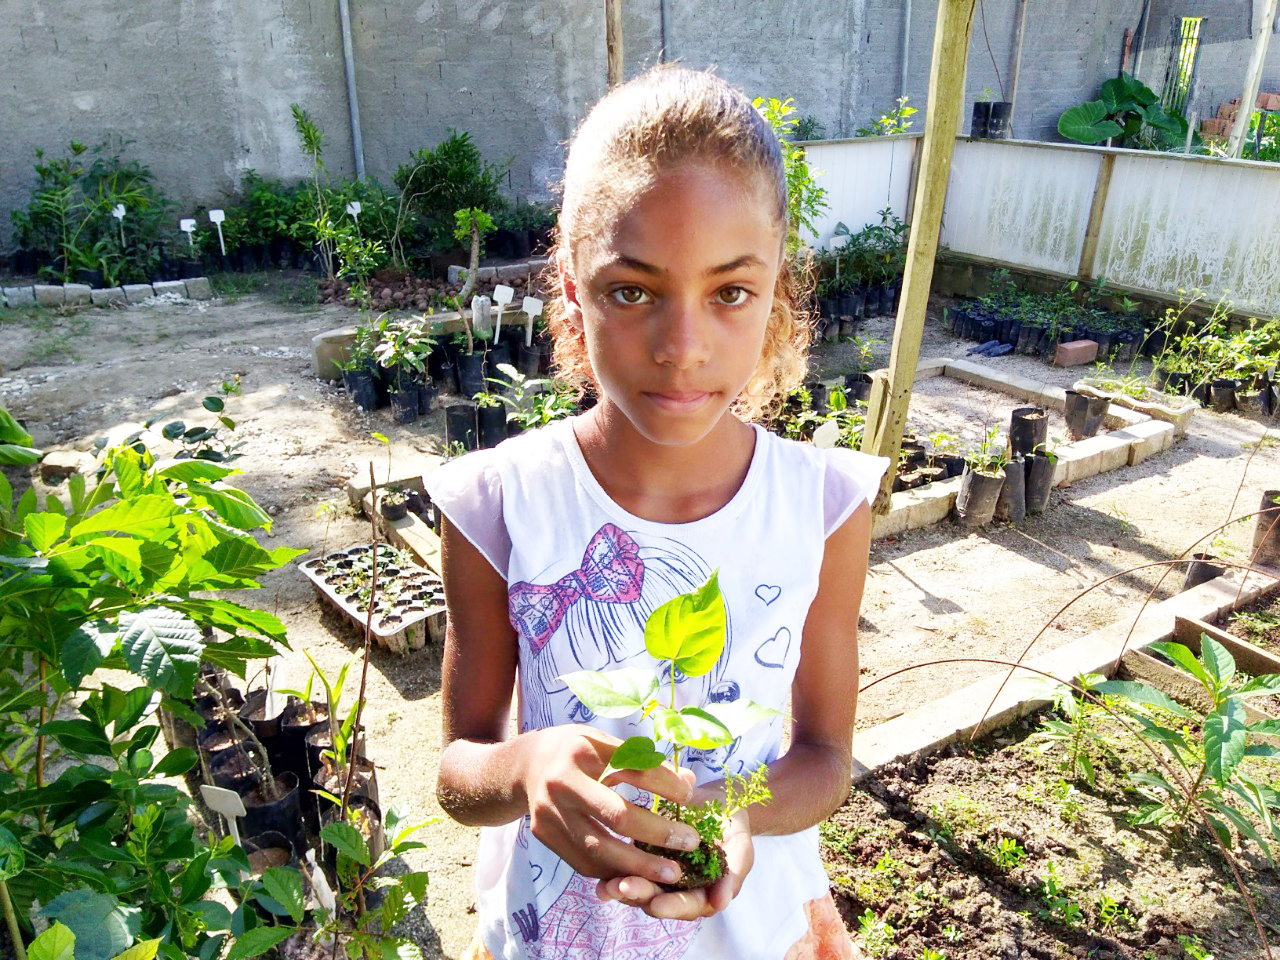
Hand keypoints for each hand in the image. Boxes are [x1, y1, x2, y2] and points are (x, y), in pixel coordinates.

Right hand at [522, 725, 701, 886]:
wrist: (526, 765)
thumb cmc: (577, 750)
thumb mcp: (606, 741)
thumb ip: (644, 761)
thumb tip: (688, 783)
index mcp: (583, 750)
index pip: (633, 769)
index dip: (665, 784)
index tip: (689, 796)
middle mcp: (563, 782)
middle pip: (617, 815)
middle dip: (658, 833)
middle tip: (691, 843)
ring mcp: (550, 812)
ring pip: (599, 848)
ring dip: (639, 866)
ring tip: (671, 874)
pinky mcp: (545, 835)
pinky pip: (583, 862)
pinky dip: (613, 871)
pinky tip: (638, 875)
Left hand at [596, 789, 754, 920]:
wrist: (716, 797)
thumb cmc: (731, 823)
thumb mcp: (740, 844)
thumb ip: (734, 872)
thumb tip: (721, 902)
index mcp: (702, 891)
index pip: (687, 905)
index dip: (672, 906)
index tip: (657, 904)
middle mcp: (677, 888)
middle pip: (656, 900)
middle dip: (639, 896)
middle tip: (622, 888)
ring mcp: (657, 873)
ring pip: (638, 888)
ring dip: (621, 890)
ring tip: (607, 886)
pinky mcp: (641, 854)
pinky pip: (625, 868)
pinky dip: (612, 873)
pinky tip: (599, 877)